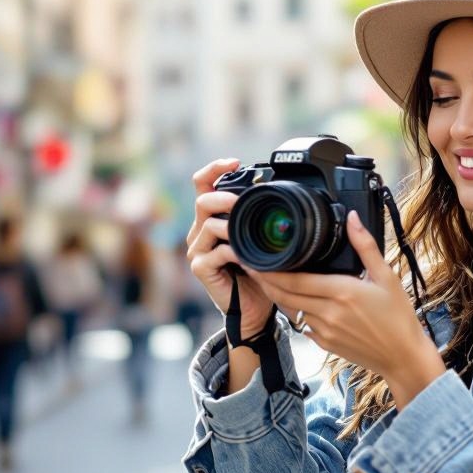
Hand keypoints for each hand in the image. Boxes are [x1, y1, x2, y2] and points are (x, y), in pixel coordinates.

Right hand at [186, 159, 275, 336]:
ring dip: (230, 225)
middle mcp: (199, 232)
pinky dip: (233, 251)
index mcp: (211, 218)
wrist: (254, 310)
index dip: (214, 169)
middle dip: (223, 197)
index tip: (234, 162)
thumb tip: (275, 191)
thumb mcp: (259, 239)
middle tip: (242, 201)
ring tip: (248, 231)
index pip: (202, 184)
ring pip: (208, 224)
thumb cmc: (258, 273)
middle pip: (202, 200)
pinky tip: (246, 256)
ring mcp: (197, 250)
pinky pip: (215, 252)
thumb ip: (257, 218)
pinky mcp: (200, 268)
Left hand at [246, 211, 444, 406]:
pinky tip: (302, 304)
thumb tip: (351, 218)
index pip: (295, 280)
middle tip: (252, 268)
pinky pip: (304, 325)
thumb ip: (366, 246)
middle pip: (285, 296)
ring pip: (293, 310)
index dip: (271, 272)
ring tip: (273, 282)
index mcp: (341, 292)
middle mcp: (328, 312)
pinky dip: (299, 313)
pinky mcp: (325, 344)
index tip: (256, 261)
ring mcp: (324, 331)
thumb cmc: (398, 317)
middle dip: (265, 282)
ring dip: (282, 297)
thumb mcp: (387, 277)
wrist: (403, 357)